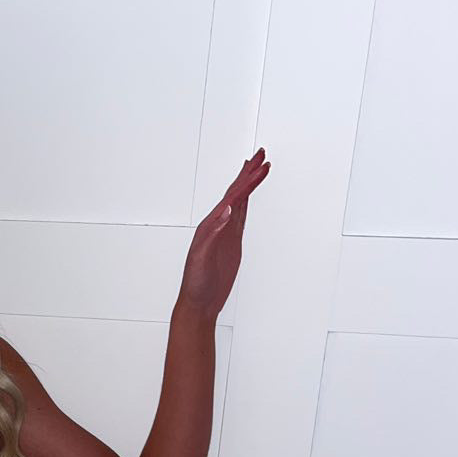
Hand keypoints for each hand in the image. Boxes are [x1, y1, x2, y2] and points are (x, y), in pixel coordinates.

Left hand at [176, 148, 270, 318]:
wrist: (198, 303)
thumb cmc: (196, 283)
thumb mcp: (203, 258)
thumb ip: (213, 234)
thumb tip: (227, 212)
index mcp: (210, 225)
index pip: (233, 198)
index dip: (247, 181)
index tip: (261, 166)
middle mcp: (217, 225)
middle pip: (236, 193)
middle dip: (249, 173)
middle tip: (261, 154)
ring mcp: (225, 233)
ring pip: (239, 201)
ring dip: (247, 184)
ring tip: (257, 167)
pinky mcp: (231, 243)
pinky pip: (241, 217)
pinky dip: (246, 203)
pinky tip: (248, 196)